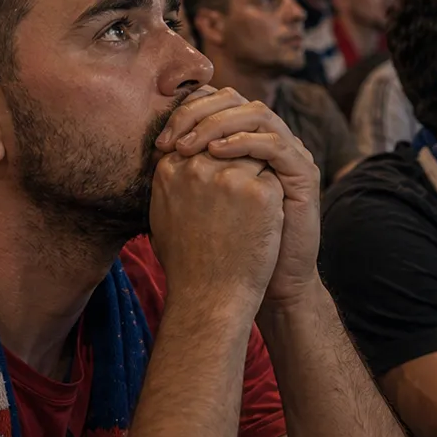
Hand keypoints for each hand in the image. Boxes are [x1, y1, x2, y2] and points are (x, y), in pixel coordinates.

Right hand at [151, 147, 284, 319]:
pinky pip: (274, 176)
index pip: (200, 137)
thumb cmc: (186, 264)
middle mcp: (197, 167)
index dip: (215, 153)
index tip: (220, 177)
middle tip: (239, 196)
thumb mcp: (161, 216)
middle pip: (229, 141)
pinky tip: (265, 221)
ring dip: (257, 176)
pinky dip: (273, 196)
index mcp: (170, 170)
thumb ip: (170, 182)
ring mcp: (230, 178)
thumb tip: (175, 157)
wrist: (210, 299)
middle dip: (238, 160)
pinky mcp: (260, 193)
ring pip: (255, 154)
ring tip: (250, 212)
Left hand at [155, 86, 320, 306]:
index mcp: (244, 142)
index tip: (159, 140)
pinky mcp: (303, 173)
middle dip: (199, 113)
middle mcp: (268, 141)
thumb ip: (184, 173)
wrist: (259, 283)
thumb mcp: (198, 202)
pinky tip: (216, 154)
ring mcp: (290, 154)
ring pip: (257, 113)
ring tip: (190, 146)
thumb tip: (153, 151)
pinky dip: (243, 142)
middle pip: (236, 100)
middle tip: (171, 139)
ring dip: (218, 125)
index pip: (217, 104)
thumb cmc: (224, 246)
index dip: (187, 111)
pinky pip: (274, 143)